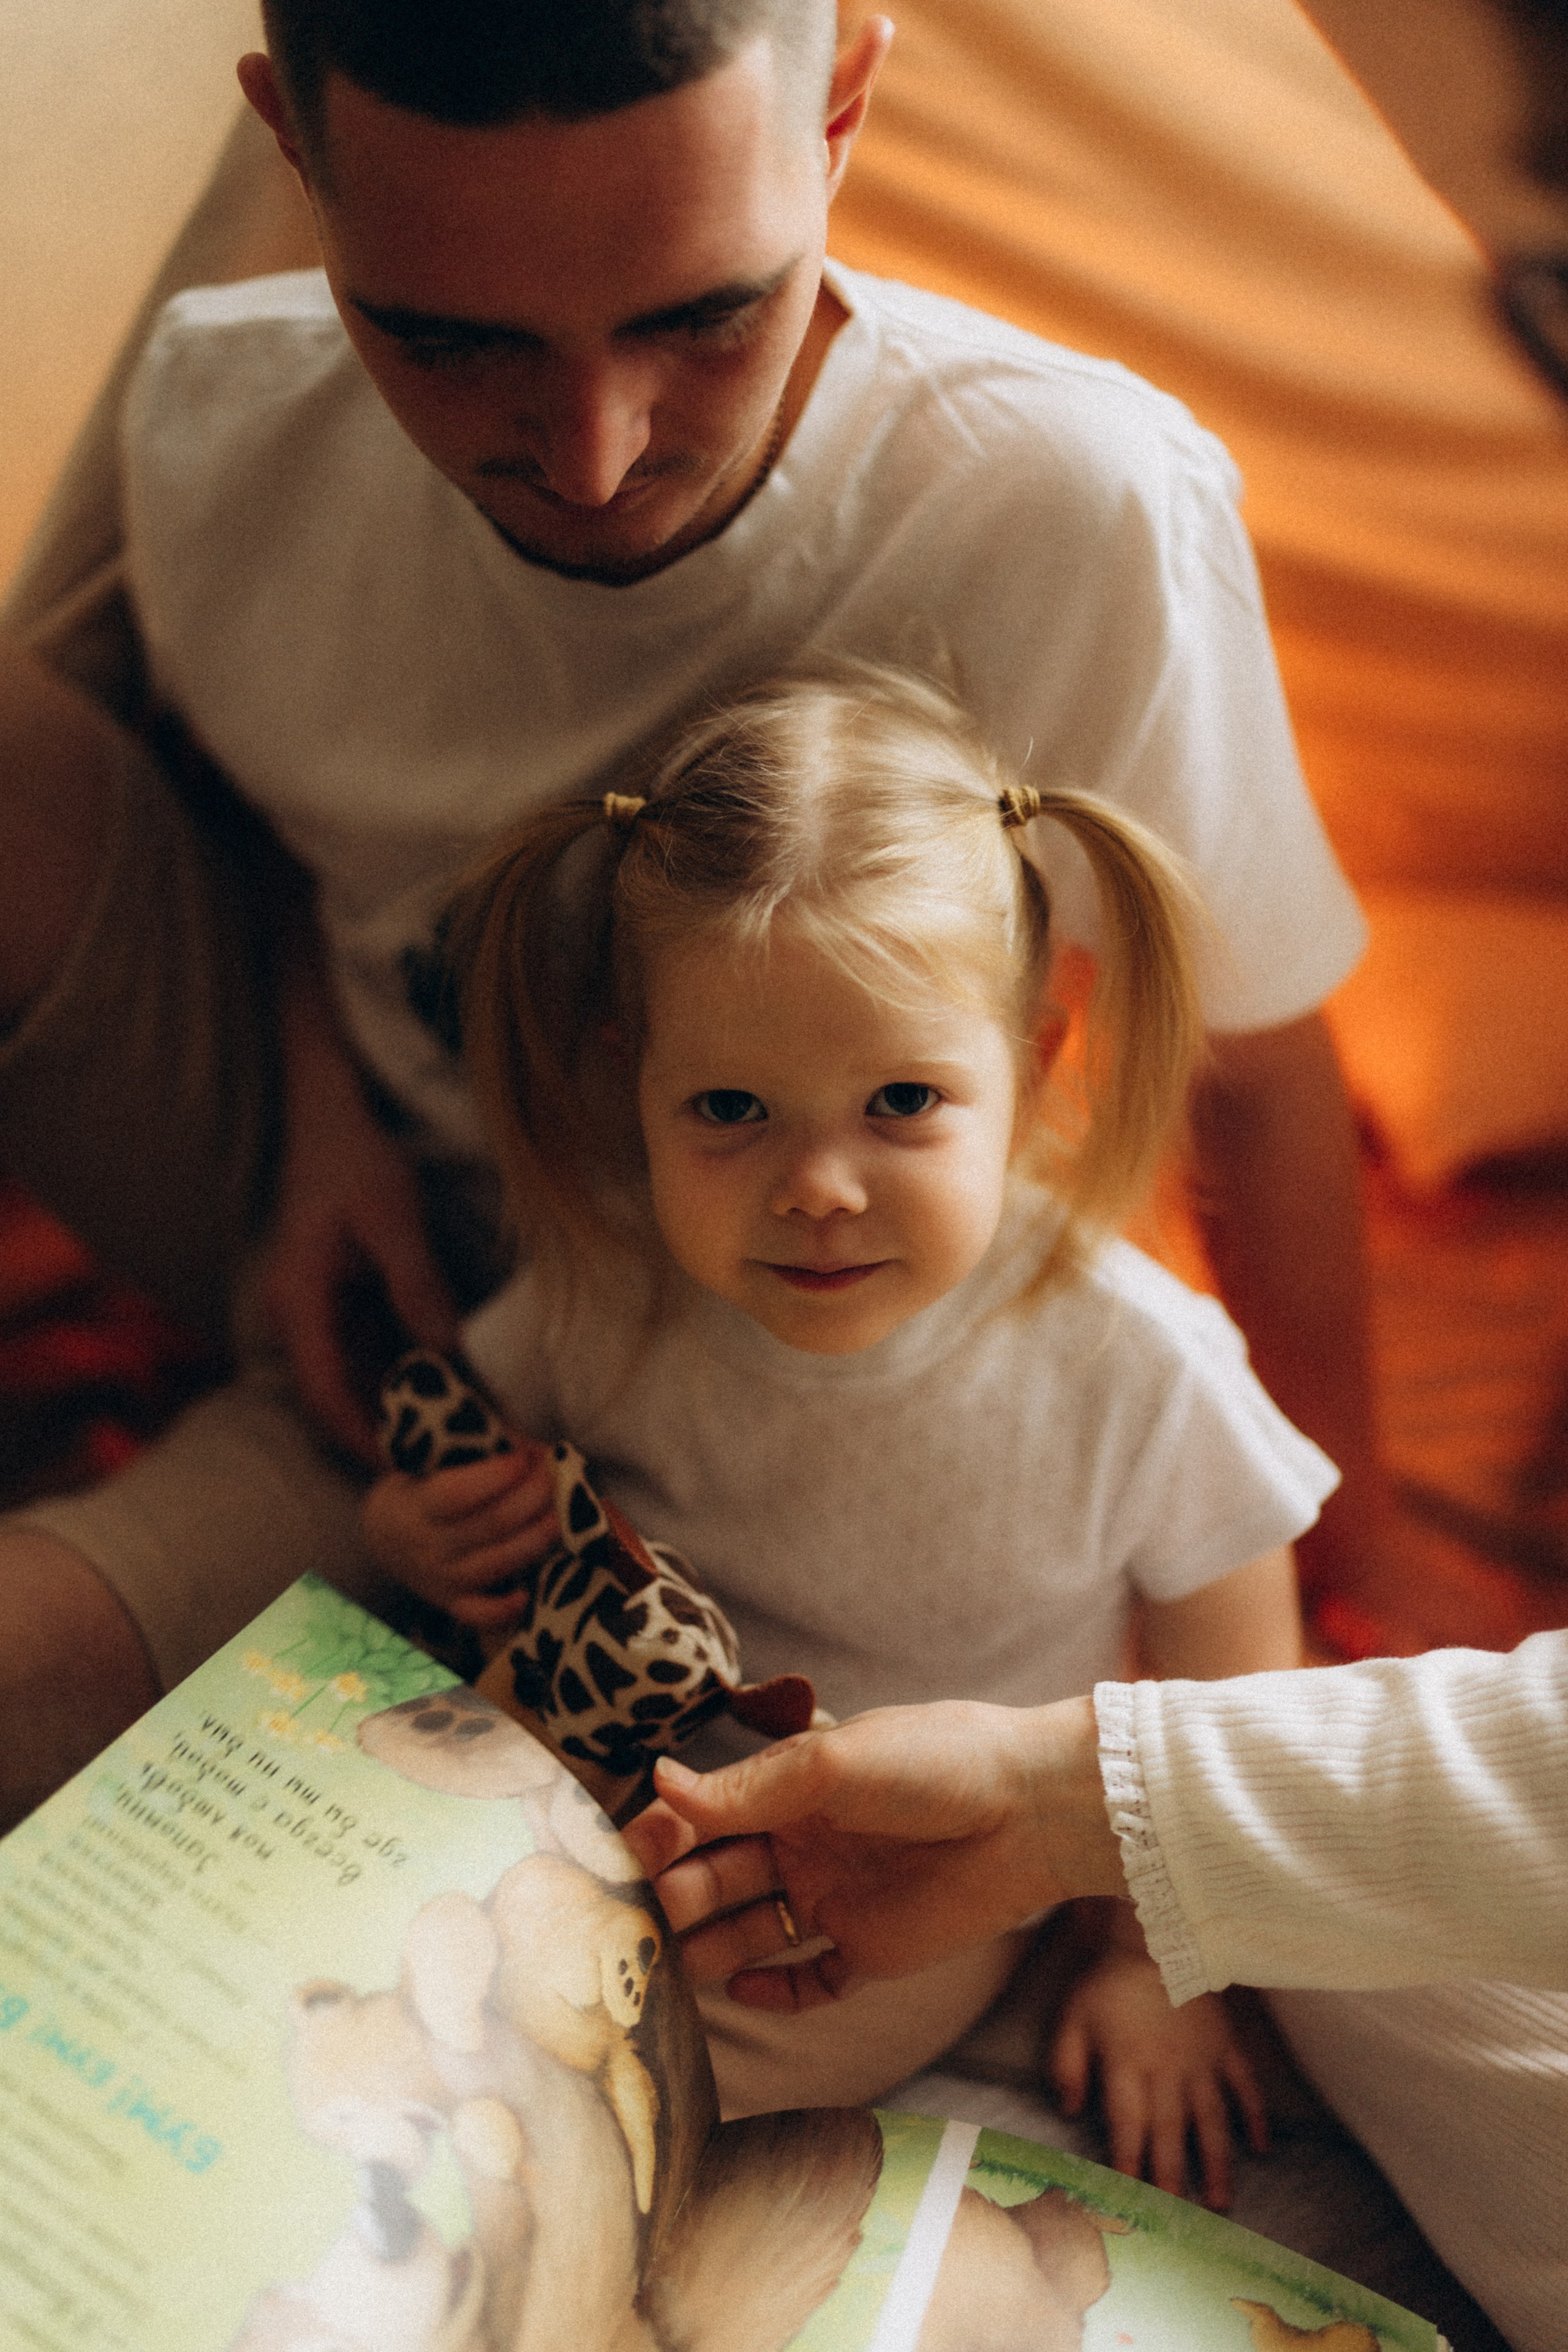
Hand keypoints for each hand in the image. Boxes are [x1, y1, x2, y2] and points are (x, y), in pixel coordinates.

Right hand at [264, 962, 458, 1462]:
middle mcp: (299, 1316)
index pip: (322, 1391)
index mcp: (298, 1301)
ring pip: (355, 1378)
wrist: (331, 1118)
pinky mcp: (341, 1303)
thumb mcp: (392, 1217)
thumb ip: (416, 1285)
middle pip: (336, 1396)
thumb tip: (446, 1354)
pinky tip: (452, 1392)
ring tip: (459, 1438)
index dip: (361, 1437)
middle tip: (447, 1466)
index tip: (406, 1471)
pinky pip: (369, 1353)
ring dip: (398, 1407)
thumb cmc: (356, 1160)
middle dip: (386, 1432)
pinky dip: (403, 1375)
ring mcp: (319, 1312)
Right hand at [361, 1444, 559, 1624]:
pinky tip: (528, 1589)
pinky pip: (482, 1614)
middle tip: (555, 1474)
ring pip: (501, 1563)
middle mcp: (429, 1548)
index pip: (461, 1493)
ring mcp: (442, 1580)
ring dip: (540, 1534)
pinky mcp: (454, 1603)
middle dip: (534, 1495)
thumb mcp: (433, 1460)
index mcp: (418, 1506)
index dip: (502, 1474)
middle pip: (494, 1524)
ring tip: (561, 1509)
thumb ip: (482, 1451)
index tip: (527, 1455)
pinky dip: (507, 1608)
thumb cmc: (421, 1483)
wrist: (383, 1533)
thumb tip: (542, 1453)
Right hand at [620, 1697, 1124, 2009]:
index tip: (626, 1855)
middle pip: (716, 1877)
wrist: (1031, 1811)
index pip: (705, 1817)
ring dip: (705, 1947)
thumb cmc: (936, 1763)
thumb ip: (747, 1788)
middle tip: (628, 1923)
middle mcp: (801, 1845)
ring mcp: (833, 1899)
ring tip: (663, 1969)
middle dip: (671, 1896)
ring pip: (748, 1932)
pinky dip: (773, 1991)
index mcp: (789, 1790)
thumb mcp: (833, 1765)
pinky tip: (741, 1989)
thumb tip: (659, 1781)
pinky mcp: (869, 1950)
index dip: (664, 1835)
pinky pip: (808, 1981)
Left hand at [1050, 1946, 1266, 2209]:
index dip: (1128, 2162)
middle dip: (1172, 2177)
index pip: (1128, 2124)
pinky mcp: (1227, 2045)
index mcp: (1128, 2064)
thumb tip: (1070, 2111)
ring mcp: (1202, 2060)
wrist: (1157, 1937)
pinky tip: (1263, 2148)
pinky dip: (1255, 2116)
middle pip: (1171, 2131)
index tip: (1130, 2197)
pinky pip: (1245, 2086)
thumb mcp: (1073, 2017)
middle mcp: (1168, 2070)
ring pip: (1212, 2119)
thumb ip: (1067, 2065)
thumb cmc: (1110, 1982)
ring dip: (1217, 2162)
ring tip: (1222, 2201)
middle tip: (1178, 2218)